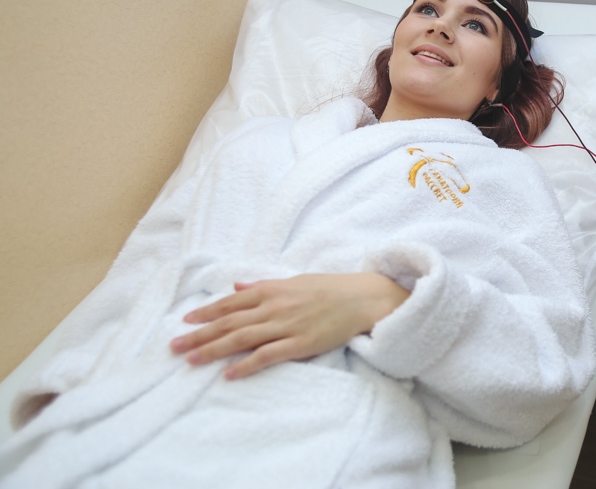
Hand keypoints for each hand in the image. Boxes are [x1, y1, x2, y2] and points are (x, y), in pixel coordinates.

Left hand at [169, 273, 409, 378]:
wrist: (362, 298)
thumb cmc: (329, 288)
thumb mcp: (294, 281)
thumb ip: (263, 286)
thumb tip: (237, 286)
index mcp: (272, 290)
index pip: (230, 302)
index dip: (206, 312)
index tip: (186, 321)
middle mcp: (274, 307)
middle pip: (229, 322)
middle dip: (199, 334)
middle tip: (174, 346)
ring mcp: (286, 326)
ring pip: (241, 339)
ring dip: (213, 350)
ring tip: (191, 360)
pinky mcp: (300, 344)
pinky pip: (267, 356)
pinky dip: (246, 365)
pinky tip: (229, 374)